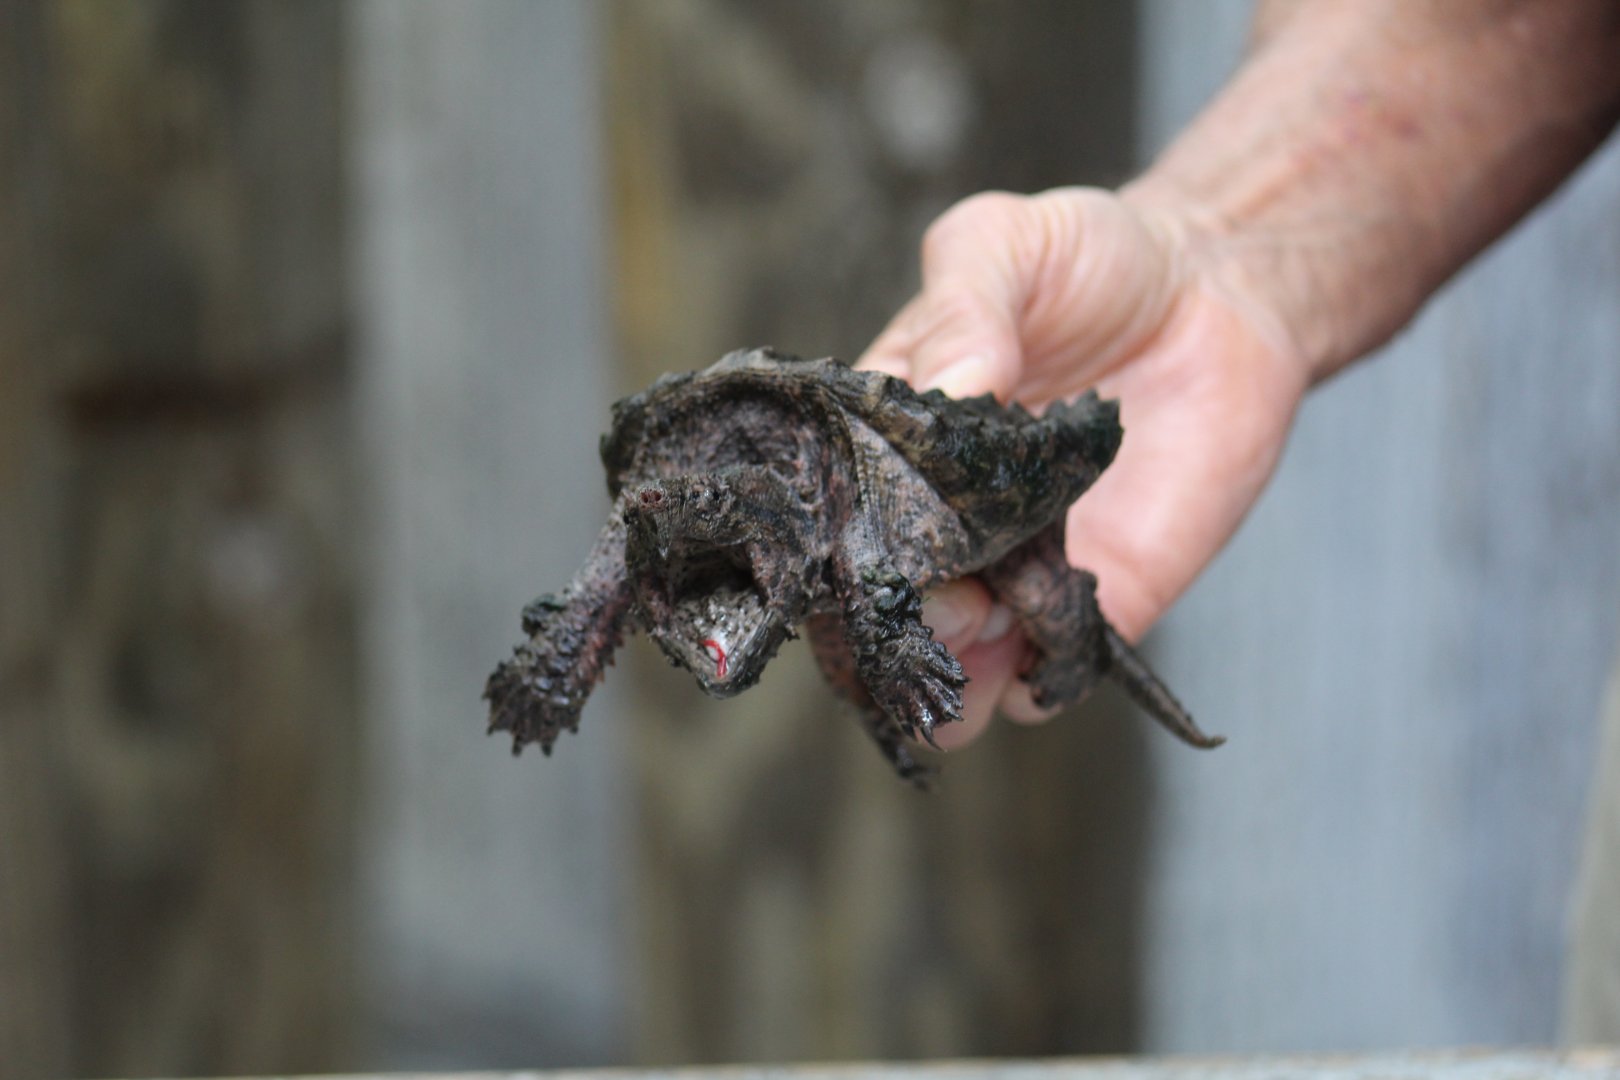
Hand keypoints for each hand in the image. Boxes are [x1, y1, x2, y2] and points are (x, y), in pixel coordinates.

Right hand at [857, 187, 1308, 747]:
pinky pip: (1048, 675)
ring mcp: (1010, 568)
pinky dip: (1036, 684)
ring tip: (983, 629)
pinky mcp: (1094, 600)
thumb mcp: (1003, 246)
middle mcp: (937, 522)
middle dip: (894, 626)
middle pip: (880, 612)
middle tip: (943, 592)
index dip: (831, 555)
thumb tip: (944, 390)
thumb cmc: (1089, 259)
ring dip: (952, 676)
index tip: (863, 551)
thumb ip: (964, 308)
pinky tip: (1044, 648)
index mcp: (885, 443)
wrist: (1214, 289)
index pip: (827, 523)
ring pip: (952, 668)